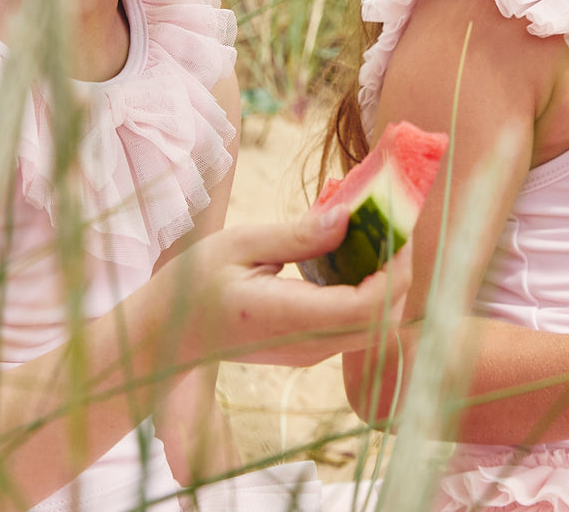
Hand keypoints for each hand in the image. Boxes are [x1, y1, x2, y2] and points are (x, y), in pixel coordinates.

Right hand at [151, 208, 410, 367]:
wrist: (167, 337)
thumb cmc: (193, 285)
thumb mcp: (239, 245)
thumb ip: (298, 236)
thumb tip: (348, 217)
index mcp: (286, 317)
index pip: (367, 306)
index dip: (394, 268)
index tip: (394, 224)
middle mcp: (307, 345)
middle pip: (384, 319)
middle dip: (401, 270)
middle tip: (394, 220)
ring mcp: (312, 352)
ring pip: (377, 325)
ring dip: (389, 279)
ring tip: (376, 229)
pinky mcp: (311, 347)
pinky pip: (357, 322)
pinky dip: (370, 287)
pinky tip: (354, 249)